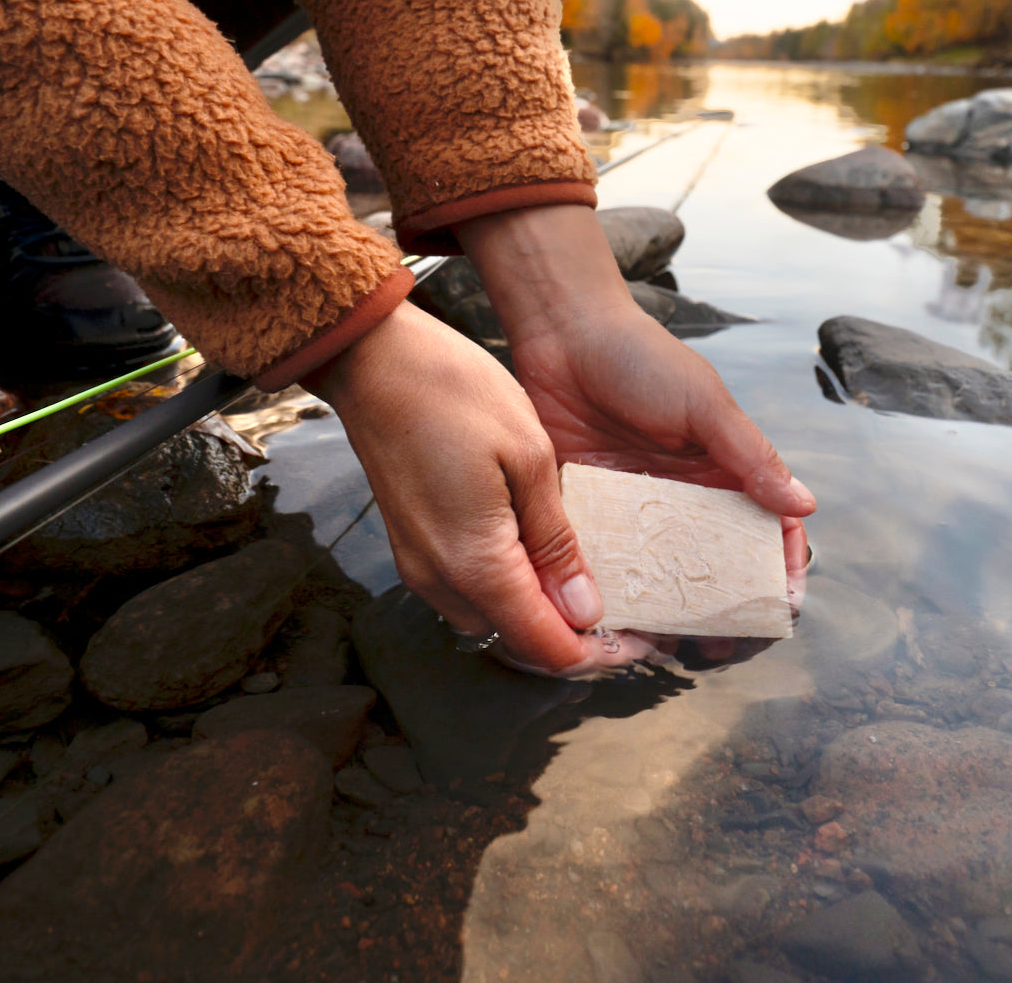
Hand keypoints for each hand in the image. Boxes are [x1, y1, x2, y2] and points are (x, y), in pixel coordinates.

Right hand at [302, 301, 645, 674]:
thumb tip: (583, 608)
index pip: (544, 644)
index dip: (595, 654)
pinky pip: (466, 588)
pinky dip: (507, 587)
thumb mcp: (529, 456)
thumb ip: (556, 540)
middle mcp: (440, 578)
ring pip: (489, 617)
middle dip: (569, 637)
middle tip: (621, 613)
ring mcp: (419, 563)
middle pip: (516, 639)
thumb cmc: (453, 391)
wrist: (374, 358)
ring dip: (536, 612)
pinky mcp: (411, 543)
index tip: (637, 644)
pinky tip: (537, 554)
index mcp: (475, 562)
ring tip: (585, 582)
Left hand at [457, 204, 815, 659]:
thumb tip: (804, 507)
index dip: (777, 567)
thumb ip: (750, 456)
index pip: (763, 528)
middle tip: (722, 643)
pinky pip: (602, 558)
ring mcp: (633, 506)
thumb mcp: (704, 403)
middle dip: (722, 604)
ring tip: (667, 642)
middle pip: (711, 563)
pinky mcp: (586, 509)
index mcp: (720, 470)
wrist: (562, 333)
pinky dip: (609, 586)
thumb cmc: (641, 358)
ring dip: (665, 605)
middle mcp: (680, 496)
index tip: (781, 604)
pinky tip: (611, 615)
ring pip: (657, 571)